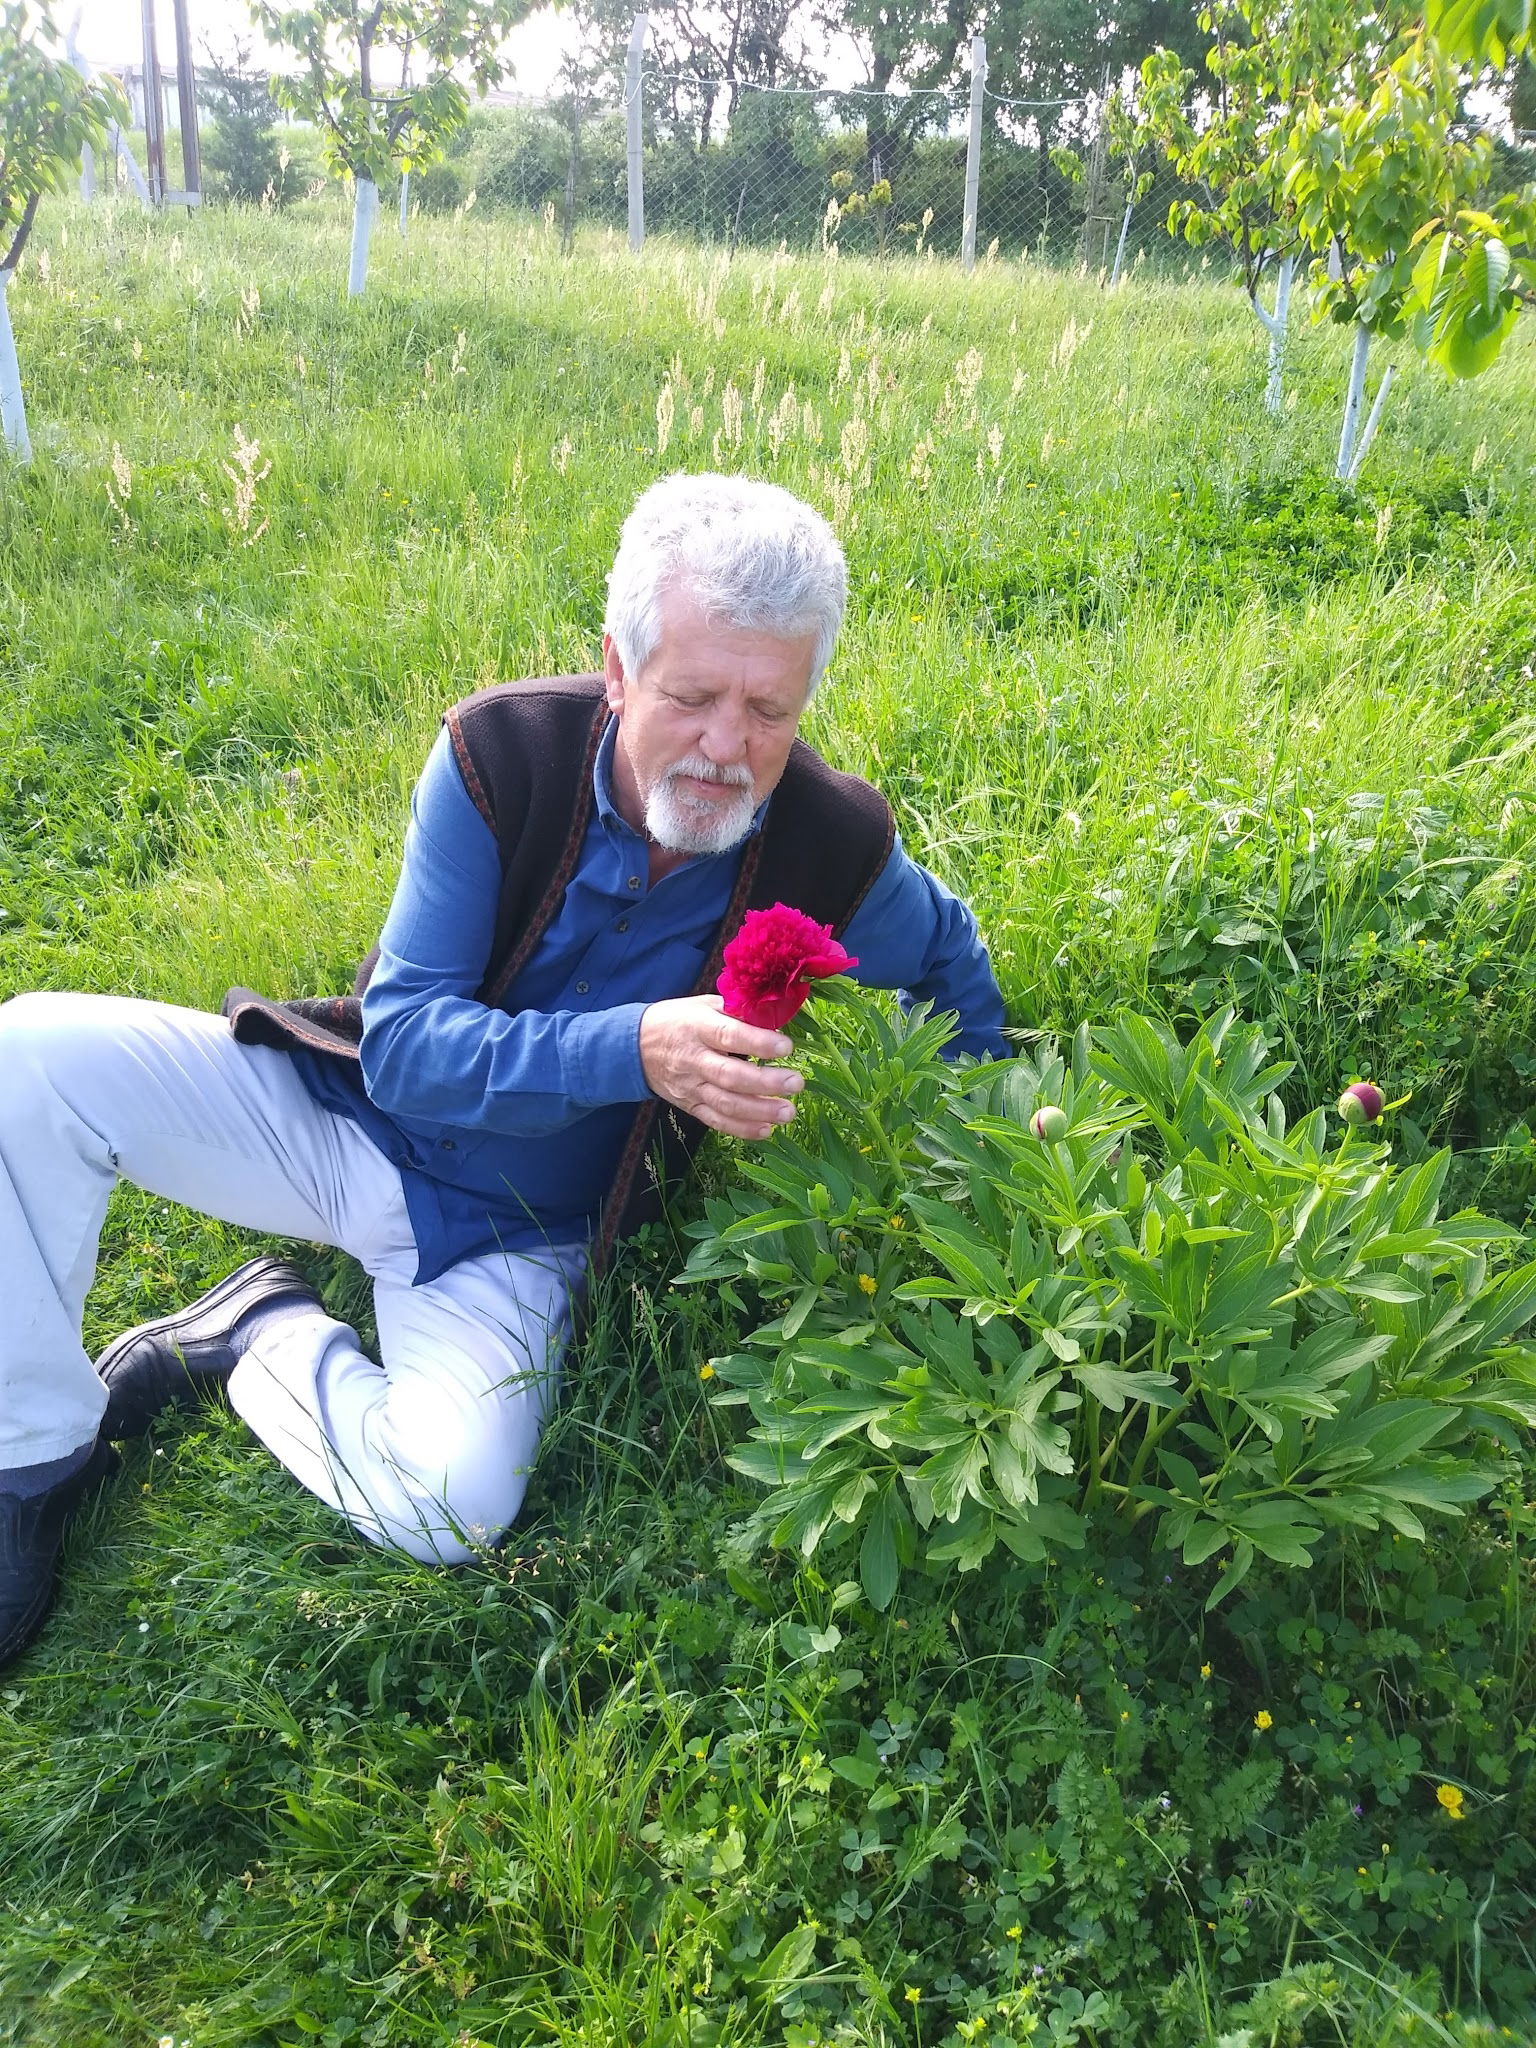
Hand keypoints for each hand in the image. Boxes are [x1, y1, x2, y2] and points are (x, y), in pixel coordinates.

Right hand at [640, 994, 803, 1139]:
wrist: (636, 1047)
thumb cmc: (680, 1020)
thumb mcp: (704, 1005)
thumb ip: (738, 1011)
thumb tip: (778, 1016)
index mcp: (698, 1027)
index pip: (729, 1036)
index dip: (758, 1043)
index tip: (787, 1048)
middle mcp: (693, 1059)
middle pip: (730, 1076)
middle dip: (765, 1083)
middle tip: (796, 1083)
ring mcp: (690, 1087)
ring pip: (725, 1104)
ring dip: (759, 1111)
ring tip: (789, 1112)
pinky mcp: (690, 1106)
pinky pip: (716, 1121)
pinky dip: (742, 1129)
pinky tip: (767, 1130)